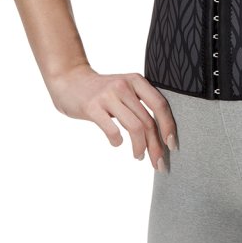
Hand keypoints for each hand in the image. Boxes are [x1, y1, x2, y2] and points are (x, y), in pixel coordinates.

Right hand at [47, 65, 177, 172]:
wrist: (69, 79)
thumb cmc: (101, 90)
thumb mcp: (124, 88)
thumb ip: (140, 103)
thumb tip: (161, 132)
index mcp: (136, 81)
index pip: (160, 105)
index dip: (169, 126)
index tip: (172, 145)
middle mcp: (124, 86)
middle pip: (148, 121)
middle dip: (156, 145)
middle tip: (157, 162)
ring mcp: (108, 96)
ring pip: (135, 127)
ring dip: (140, 147)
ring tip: (138, 156)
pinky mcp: (92, 107)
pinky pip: (112, 130)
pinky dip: (118, 141)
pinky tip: (117, 144)